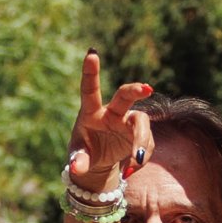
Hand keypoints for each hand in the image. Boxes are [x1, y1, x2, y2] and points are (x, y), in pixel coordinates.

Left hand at [64, 52, 153, 210]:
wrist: (98, 162)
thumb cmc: (83, 153)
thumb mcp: (78, 157)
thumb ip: (78, 161)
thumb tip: (76, 169)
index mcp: (90, 112)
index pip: (90, 89)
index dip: (90, 72)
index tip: (92, 53)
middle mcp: (112, 112)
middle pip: (125, 96)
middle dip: (135, 91)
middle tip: (146, 89)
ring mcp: (128, 121)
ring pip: (141, 123)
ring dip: (141, 141)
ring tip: (135, 161)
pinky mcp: (139, 134)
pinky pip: (145, 144)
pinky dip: (139, 158)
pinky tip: (129, 169)